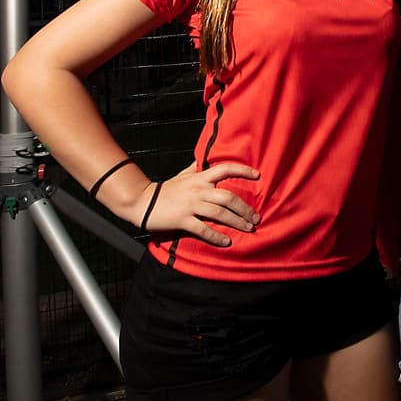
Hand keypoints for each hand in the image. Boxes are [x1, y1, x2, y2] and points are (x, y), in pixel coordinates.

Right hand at [139, 162, 260, 246]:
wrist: (142, 202)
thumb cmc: (165, 189)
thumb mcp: (182, 175)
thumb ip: (195, 168)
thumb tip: (204, 159)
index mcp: (199, 177)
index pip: (224, 169)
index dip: (242, 170)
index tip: (258, 175)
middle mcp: (198, 190)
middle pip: (228, 197)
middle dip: (245, 208)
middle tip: (256, 217)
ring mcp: (190, 205)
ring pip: (220, 214)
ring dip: (237, 222)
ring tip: (248, 228)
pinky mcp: (182, 220)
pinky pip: (203, 229)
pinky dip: (216, 236)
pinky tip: (226, 241)